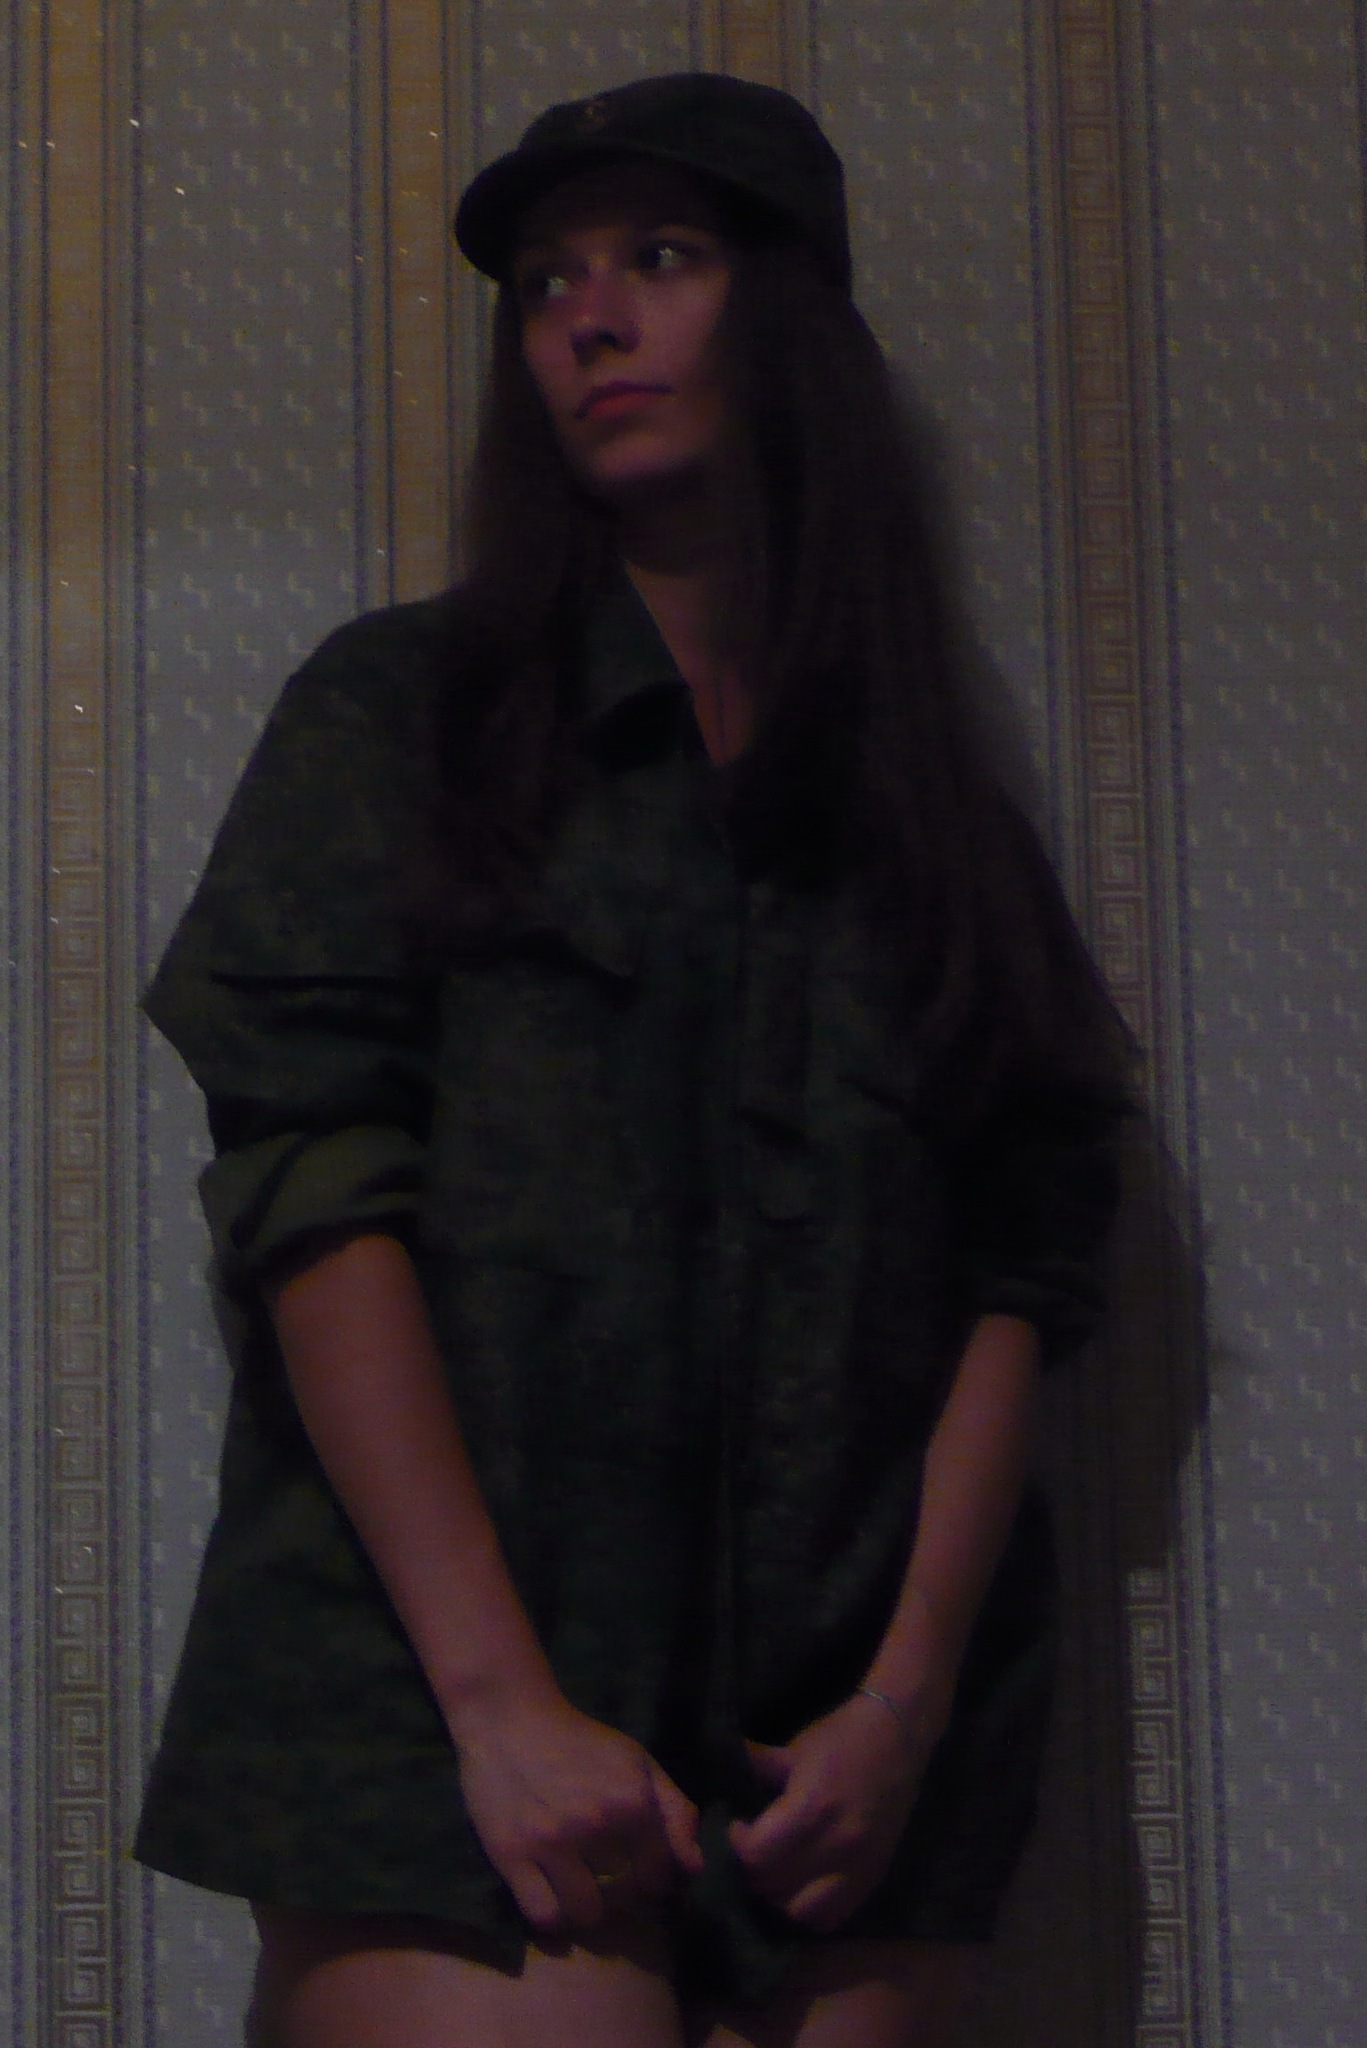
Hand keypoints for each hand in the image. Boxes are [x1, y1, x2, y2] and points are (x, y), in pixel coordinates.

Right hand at [449, 1690, 703, 1937]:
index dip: (652, 1879)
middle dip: (621, 1895)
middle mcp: (596, 1823)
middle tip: (608, 1879)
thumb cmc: (579, 1741)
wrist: (509, 1719)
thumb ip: (674, 1811)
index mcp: (633, 1800)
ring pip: (585, 1914)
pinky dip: (551, 1916)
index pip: (660, 1875)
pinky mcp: (510, 1855)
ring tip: (579, 1888)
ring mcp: (551, 1841)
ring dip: (586, 1907)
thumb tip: (694, 1867)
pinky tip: (551, 1894)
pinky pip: (543, 1915)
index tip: (638, 1871)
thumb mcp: (636, 1762)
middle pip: (625, 1898)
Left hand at [727, 1683, 949, 1932]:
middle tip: (750, 1849)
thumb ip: (755, 1766)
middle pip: (774, 1886)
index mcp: (812, 1809)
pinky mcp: (874, 1875)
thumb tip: (719, 1772)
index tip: (736, 1826)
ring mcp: (859, 1866)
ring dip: (779, 1896)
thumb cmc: (843, 1736)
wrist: (899, 1735)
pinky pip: (835, 1916)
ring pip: (802, 1912)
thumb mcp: (793, 1749)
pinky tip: (802, 1886)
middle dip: (752, 1870)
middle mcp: (837, 1846)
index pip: (757, 1855)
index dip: (737, 1844)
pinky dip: (812, 1910)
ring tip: (774, 1871)